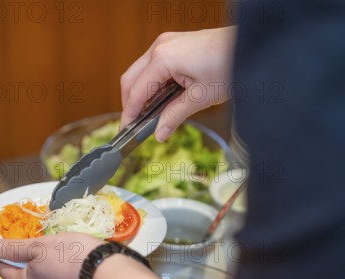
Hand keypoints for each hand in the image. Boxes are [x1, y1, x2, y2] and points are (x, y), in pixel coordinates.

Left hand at [0, 233, 104, 278]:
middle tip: (47, 251)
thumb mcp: (40, 245)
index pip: (5, 271)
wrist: (108, 277)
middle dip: (32, 268)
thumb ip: (14, 248)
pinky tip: (78, 277)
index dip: (7, 255)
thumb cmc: (72, 256)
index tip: (17, 245)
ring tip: (66, 263)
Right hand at [120, 27, 236, 140]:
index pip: (136, 92)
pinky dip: (152, 83)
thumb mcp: (201, 98)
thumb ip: (174, 116)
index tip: (126, 130)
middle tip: (135, 124)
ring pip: (140, 72)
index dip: (129, 113)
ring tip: (150, 114)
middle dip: (130, 103)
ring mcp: (166, 42)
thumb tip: (159, 134)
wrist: (253, 46)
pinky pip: (153, 65)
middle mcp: (159, 47)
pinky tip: (161, 98)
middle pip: (131, 79)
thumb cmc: (231, 65)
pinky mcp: (174, 43)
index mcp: (163, 59)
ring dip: (142, 93)